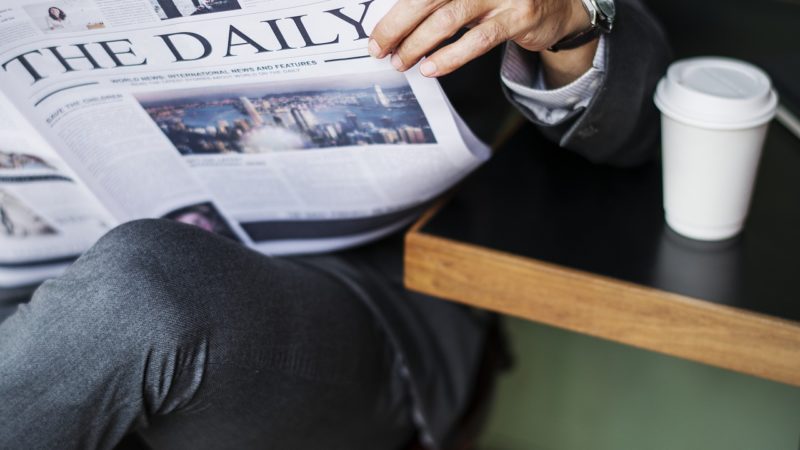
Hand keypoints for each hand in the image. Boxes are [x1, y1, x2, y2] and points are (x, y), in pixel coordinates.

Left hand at [369, 0, 592, 77]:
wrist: (558, 4)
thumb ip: (438, 1)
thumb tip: (394, 23)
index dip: (395, 11)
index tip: (376, 34)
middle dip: (398, 26)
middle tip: (380, 49)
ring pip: (448, 18)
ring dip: (418, 44)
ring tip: (402, 62)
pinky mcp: (518, 16)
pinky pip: (478, 39)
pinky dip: (450, 56)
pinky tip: (431, 68)